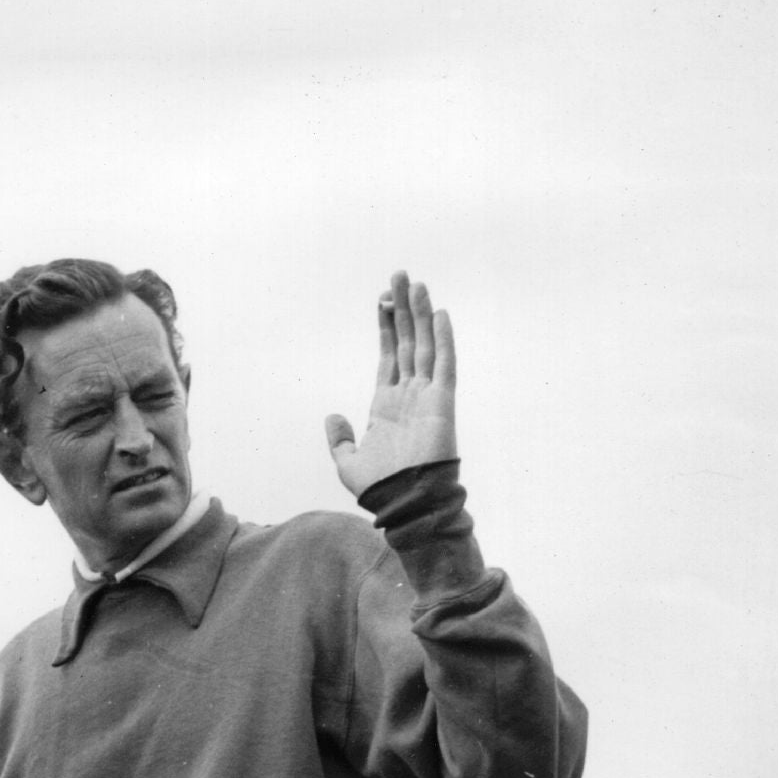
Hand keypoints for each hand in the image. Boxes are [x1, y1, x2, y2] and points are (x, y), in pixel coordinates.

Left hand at [324, 271, 456, 497]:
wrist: (403, 503)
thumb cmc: (379, 489)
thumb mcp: (347, 464)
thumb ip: (339, 440)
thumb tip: (332, 416)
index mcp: (386, 404)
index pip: (387, 355)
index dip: (385, 327)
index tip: (382, 300)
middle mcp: (409, 394)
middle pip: (406, 341)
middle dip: (402, 309)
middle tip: (399, 275)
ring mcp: (427, 395)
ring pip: (424, 345)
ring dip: (421, 314)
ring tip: (416, 283)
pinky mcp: (443, 402)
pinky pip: (445, 364)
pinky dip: (443, 339)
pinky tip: (441, 314)